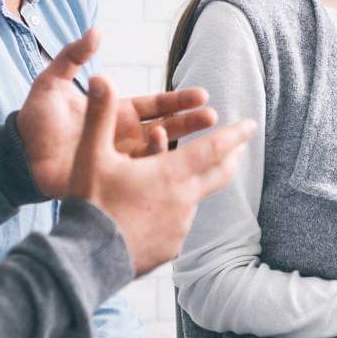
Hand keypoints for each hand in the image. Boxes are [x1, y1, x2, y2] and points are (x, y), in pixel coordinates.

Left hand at [16, 30, 223, 198]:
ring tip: (201, 140)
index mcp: (117, 113)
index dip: (179, 101)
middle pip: (166, 127)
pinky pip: (136, 173)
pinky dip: (153, 165)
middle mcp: (123, 136)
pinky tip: (165, 157)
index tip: (203, 96)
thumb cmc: (36, 118)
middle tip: (213, 117)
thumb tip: (96, 31)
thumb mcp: (51, 82)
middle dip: (190, 123)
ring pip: (156, 152)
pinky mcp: (107, 178)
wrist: (17, 154)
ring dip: (178, 145)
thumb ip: (73, 57)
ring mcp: (118, 158)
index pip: (156, 106)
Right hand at [66, 75, 254, 276]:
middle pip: (218, 174)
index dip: (234, 135)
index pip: (214, 148)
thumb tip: (99, 77)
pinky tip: (158, 212)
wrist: (85, 260)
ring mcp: (180, 227)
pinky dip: (175, 212)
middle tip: (239, 147)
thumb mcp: (91, 157)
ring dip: (196, 185)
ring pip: (195, 199)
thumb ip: (99, 116)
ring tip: (187, 177)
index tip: (250, 124)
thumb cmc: (90, 205)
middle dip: (231, 156)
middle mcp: (184, 200)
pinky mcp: (171, 248)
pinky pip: (179, 224)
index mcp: (171, 174)